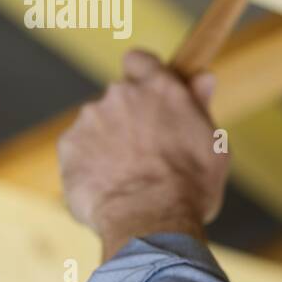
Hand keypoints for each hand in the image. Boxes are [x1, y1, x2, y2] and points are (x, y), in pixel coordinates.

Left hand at [58, 49, 229, 259]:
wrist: (150, 221)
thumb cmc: (190, 187)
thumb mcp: (212, 144)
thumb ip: (200, 106)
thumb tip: (203, 77)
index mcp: (159, 89)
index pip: (140, 60)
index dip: (144, 74)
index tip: (151, 93)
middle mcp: (121, 95)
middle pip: (120, 97)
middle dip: (130, 118)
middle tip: (149, 153)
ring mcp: (91, 119)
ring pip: (98, 124)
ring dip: (109, 142)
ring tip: (129, 177)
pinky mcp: (69, 146)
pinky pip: (79, 150)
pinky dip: (91, 164)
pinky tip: (109, 187)